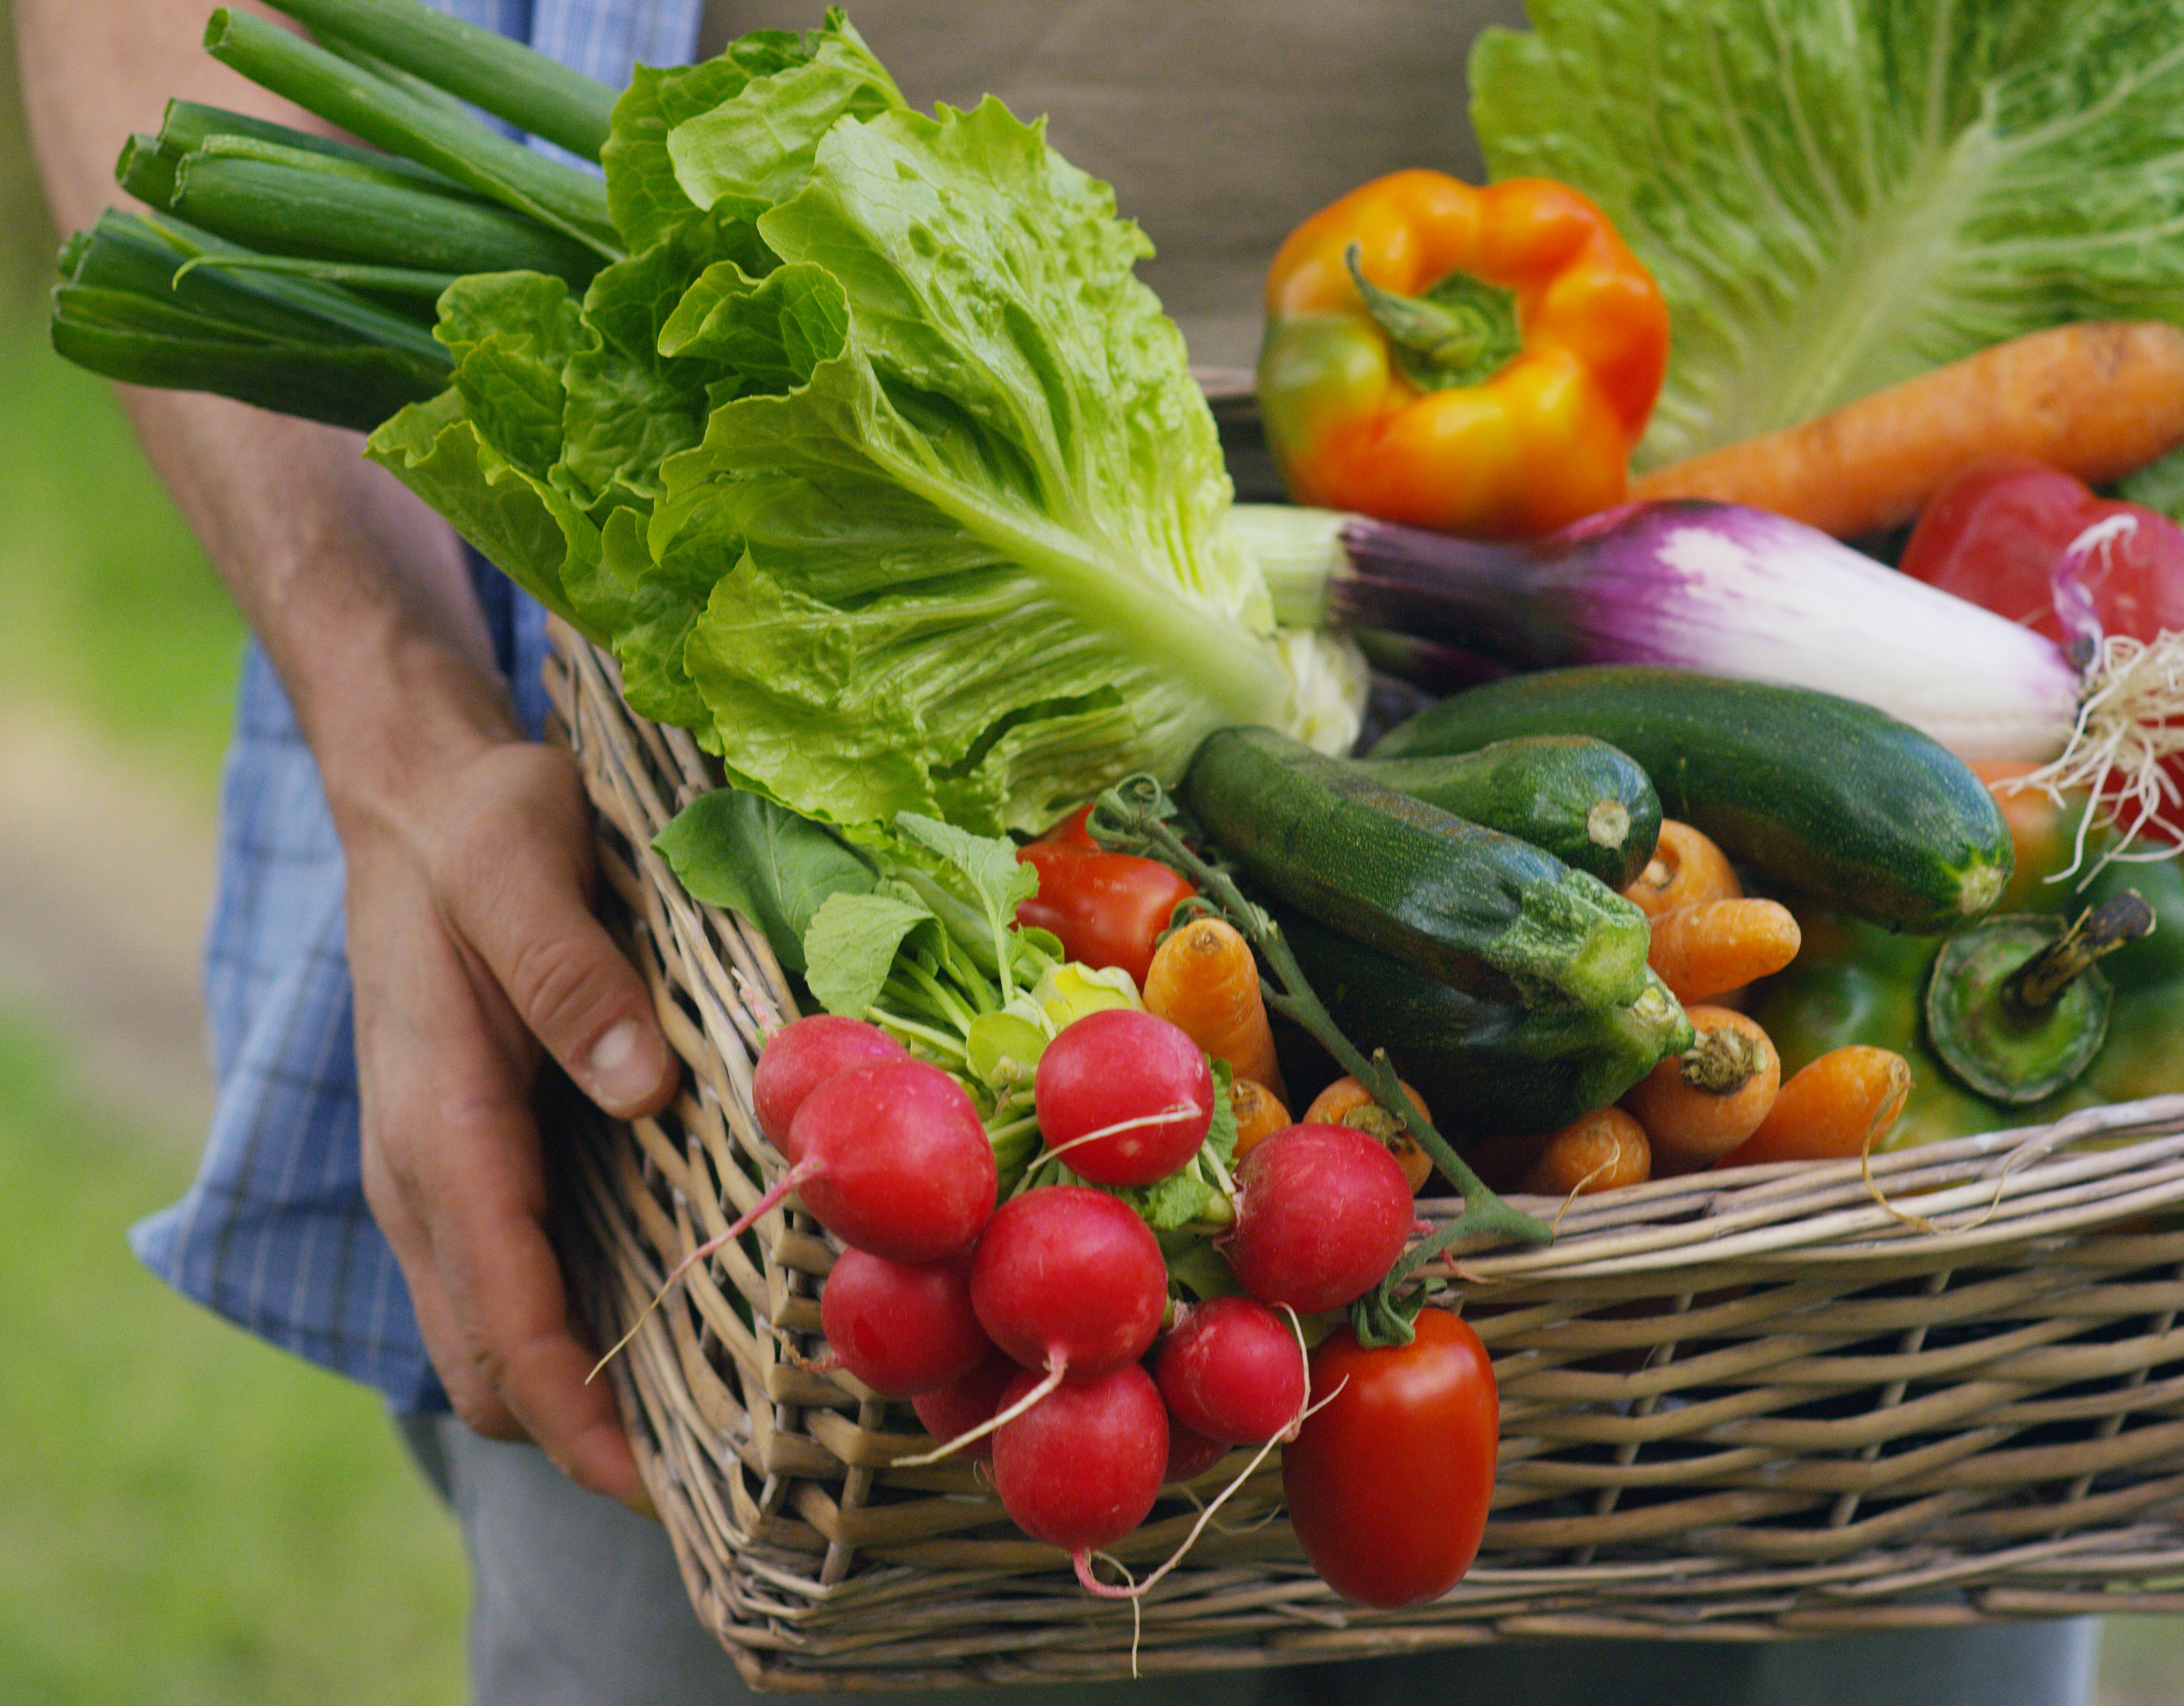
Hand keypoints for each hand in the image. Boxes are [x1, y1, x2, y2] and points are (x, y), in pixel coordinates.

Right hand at [343, 722, 677, 1506]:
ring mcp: (436, 1174)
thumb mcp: (521, 863)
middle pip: (488, 1363)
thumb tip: (638, 1087)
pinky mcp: (466, 1156)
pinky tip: (665, 1320)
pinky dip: (567, 1330)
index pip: (501, 1318)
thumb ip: (569, 973)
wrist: (419, 795)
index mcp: (438, 1125)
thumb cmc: (479, 824)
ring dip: (577, 1394)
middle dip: (583, 1436)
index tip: (659, 1489)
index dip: (576, 1420)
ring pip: (492, 1335)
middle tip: (719, 1465)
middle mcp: (423, 1174)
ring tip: (708, 1419)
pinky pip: (507, 1280)